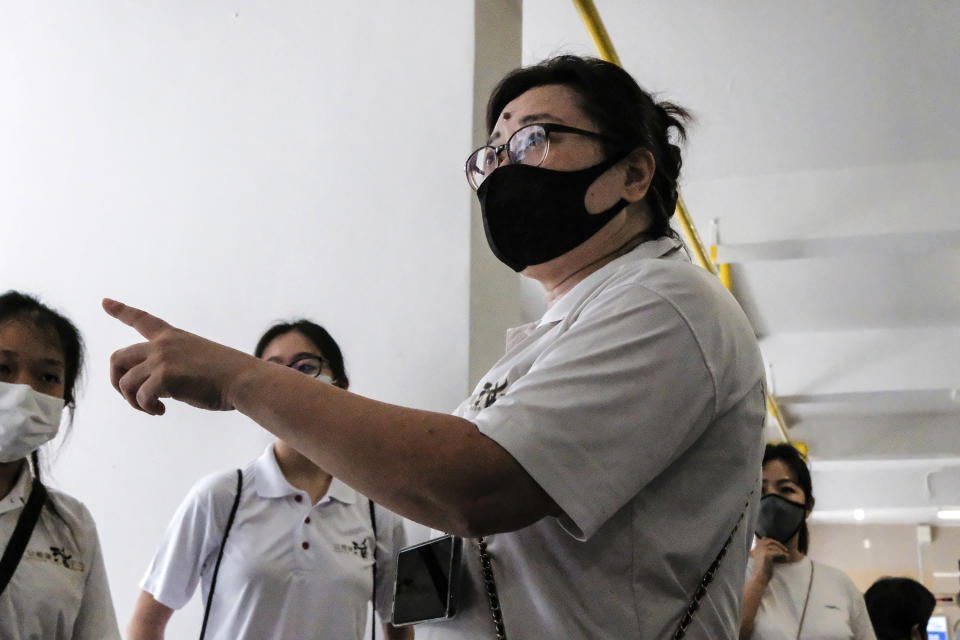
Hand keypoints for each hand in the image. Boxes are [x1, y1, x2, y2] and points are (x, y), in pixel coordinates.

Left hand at [103, 299, 254, 414]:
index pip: (142, 319)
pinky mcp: (164, 377)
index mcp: (173, 337)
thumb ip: (173, 367)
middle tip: (132, 398)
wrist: (244, 380)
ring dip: (133, 401)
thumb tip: (153, 388)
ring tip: (152, 408)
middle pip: (118, 358)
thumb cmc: (229, 377)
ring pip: (125, 382)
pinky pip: (141, 397)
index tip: (105, 302)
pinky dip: (147, 408)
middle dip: (117, 382)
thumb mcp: (198, 361)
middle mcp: (163, 344)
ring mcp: (162, 359)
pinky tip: (161, 411)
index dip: (121, 310)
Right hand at [749, 537, 789, 583]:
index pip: (764, 539)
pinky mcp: (766, 555)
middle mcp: (757, 548)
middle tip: (785, 550)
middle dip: (779, 544)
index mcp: (756, 548)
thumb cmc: (763, 570)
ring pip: (774, 546)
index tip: (780, 547)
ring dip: (782, 550)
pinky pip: (777, 552)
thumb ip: (766, 551)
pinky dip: (783, 555)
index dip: (773, 541)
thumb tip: (774, 545)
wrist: (760, 578)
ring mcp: (761, 551)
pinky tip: (787, 557)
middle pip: (769, 540)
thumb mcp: (763, 559)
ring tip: (787, 555)